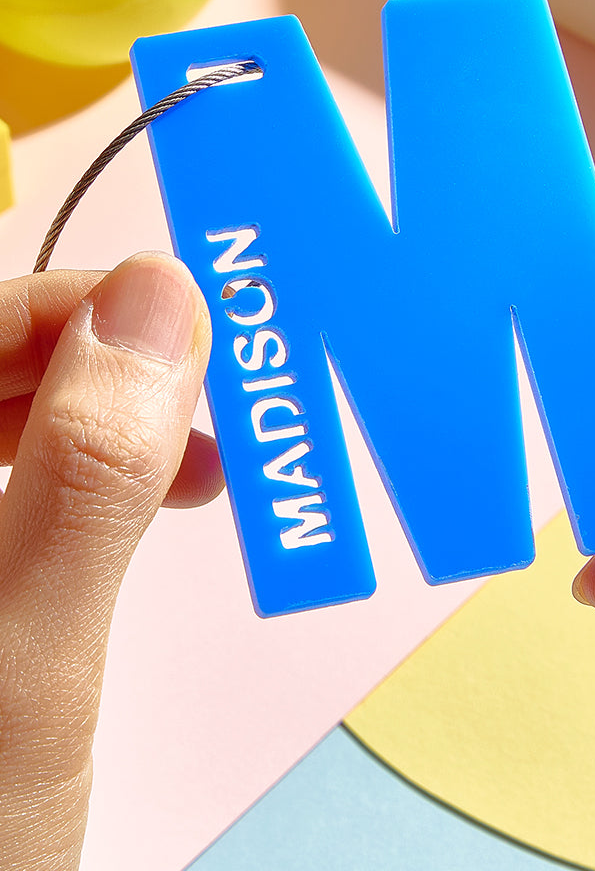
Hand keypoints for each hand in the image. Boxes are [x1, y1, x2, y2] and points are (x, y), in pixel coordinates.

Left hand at [0, 252, 221, 868]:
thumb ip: (87, 473)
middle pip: (1, 363)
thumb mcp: (30, 652)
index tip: (189, 315)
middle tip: (214, 390)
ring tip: (202, 454)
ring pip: (23, 416)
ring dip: (120, 415)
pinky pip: (39, 474)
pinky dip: (107, 467)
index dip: (81, 302)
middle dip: (115, 365)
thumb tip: (157, 305)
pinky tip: (156, 492)